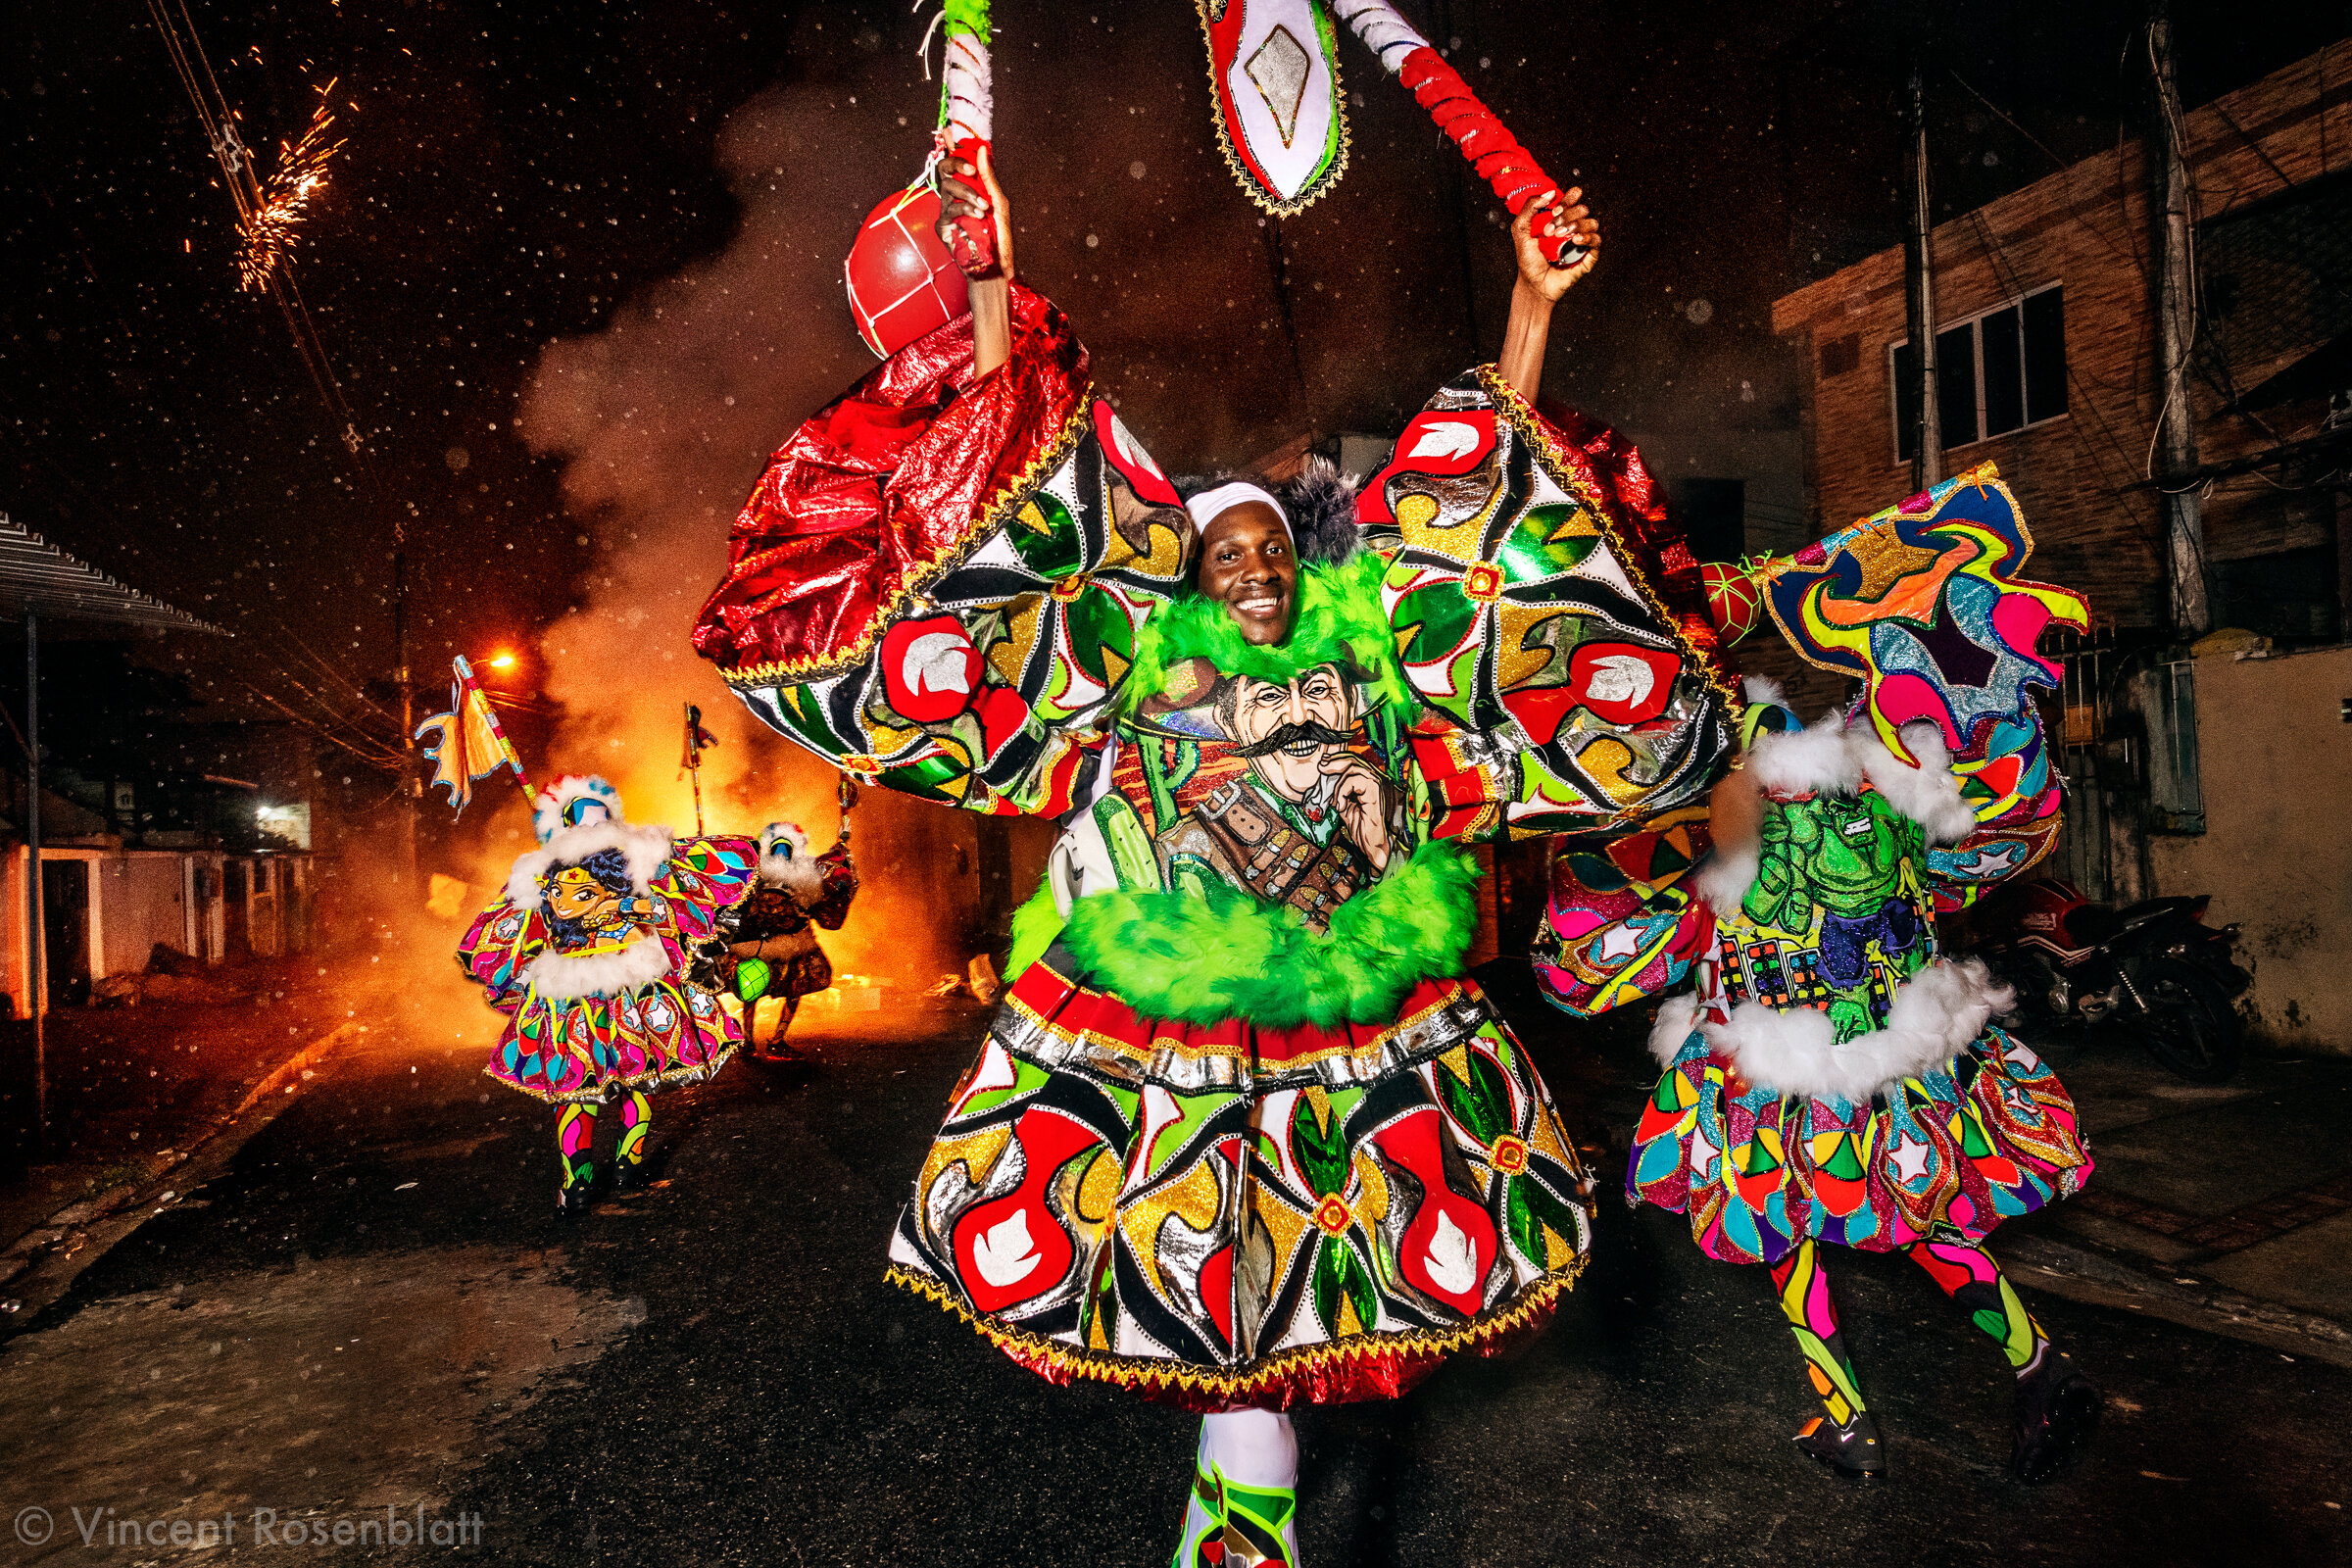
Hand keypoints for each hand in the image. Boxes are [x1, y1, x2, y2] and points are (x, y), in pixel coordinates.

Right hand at [936, 142, 1015, 282]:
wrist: (996, 265)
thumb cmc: (999, 236)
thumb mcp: (999, 202)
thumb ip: (989, 177)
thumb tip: (982, 150)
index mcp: (968, 189)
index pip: (956, 163)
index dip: (950, 146)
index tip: (947, 130)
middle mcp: (954, 197)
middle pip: (944, 169)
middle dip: (955, 164)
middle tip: (970, 170)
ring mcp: (947, 211)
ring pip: (947, 187)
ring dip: (968, 194)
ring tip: (984, 207)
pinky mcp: (943, 226)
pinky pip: (949, 209)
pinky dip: (965, 209)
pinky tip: (978, 217)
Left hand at [1320, 753, 1392, 870]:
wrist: (1368, 841)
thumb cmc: (1358, 823)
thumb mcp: (1341, 801)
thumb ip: (1336, 787)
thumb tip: (1324, 771)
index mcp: (1366, 780)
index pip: (1352, 760)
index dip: (1337, 758)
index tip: (1323, 763)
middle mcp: (1373, 779)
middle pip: (1353, 759)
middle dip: (1334, 762)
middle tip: (1322, 768)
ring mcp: (1376, 783)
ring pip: (1353, 769)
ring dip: (1338, 785)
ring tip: (1337, 801)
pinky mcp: (1375, 790)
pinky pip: (1354, 780)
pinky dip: (1343, 792)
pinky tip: (1342, 806)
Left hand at [1512, 188, 1599, 302]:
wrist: (1533, 284)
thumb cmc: (1528, 260)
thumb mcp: (1520, 230)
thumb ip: (1530, 208)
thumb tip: (1550, 193)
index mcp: (1560, 219)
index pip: (1573, 199)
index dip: (1568, 199)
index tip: (1555, 208)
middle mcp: (1573, 228)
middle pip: (1583, 209)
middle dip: (1566, 217)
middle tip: (1550, 231)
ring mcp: (1582, 242)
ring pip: (1592, 222)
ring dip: (1575, 226)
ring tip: (1560, 237)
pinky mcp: (1588, 256)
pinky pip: (1597, 240)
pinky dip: (1588, 237)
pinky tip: (1575, 240)